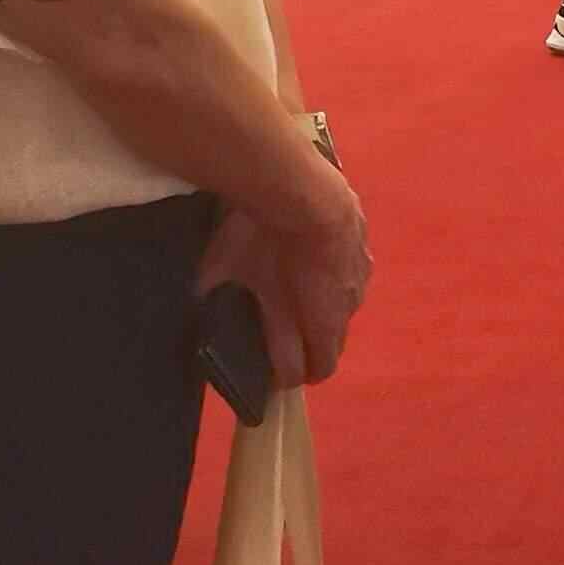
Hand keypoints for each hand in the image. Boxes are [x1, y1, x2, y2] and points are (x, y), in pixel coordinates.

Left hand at [199, 160, 371, 389]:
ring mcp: (359, 281)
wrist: (305, 190)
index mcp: (319, 324)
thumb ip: (210, 289)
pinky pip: (353, 278)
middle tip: (285, 330)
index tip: (273, 372)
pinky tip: (318, 256)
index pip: (317, 370)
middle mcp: (345, 310)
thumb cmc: (263, 238)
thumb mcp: (222, 267)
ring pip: (345, 310)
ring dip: (326, 310)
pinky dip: (337, 277)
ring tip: (302, 288)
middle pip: (333, 345)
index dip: (294, 374)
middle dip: (310, 346)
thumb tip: (197, 295)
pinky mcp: (366, 253)